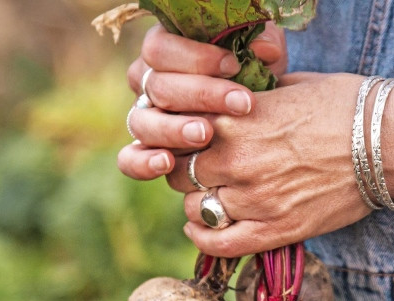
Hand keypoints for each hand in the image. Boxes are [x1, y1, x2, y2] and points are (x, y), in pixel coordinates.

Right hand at [118, 24, 287, 180]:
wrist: (247, 109)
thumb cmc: (249, 73)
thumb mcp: (259, 53)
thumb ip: (262, 44)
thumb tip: (264, 49)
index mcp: (163, 47)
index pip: (161, 48)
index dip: (195, 57)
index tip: (234, 66)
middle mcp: (145, 80)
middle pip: (157, 86)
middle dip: (201, 95)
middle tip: (240, 104)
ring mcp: (142, 115)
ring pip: (142, 122)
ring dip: (173, 129)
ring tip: (205, 135)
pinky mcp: (143, 149)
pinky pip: (130, 159)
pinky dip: (144, 163)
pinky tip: (167, 163)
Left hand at [165, 73, 372, 257]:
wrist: (389, 143)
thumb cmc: (346, 106)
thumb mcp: (288, 86)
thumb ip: (249, 101)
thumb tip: (227, 107)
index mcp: (235, 119)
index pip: (179, 134)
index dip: (182, 139)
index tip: (194, 141)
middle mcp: (237, 161)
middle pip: (179, 174)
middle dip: (186, 172)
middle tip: (203, 171)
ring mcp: (256, 199)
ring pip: (196, 210)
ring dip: (200, 204)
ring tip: (213, 198)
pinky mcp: (277, 230)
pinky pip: (220, 244)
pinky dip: (204, 239)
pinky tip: (204, 229)